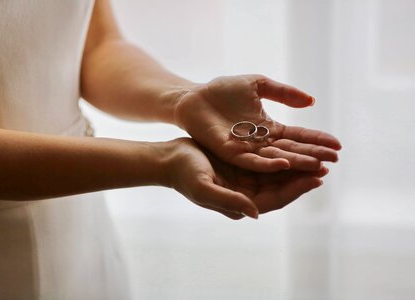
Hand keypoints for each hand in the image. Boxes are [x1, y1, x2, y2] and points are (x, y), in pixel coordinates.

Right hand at [166, 138, 327, 219]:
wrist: (168, 159)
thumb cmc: (183, 173)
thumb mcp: (203, 188)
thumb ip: (228, 202)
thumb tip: (255, 213)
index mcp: (240, 204)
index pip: (276, 199)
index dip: (297, 189)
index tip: (317, 177)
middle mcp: (246, 194)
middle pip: (282, 187)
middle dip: (303, 177)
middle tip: (326, 164)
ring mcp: (244, 180)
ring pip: (278, 175)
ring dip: (297, 166)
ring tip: (317, 155)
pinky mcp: (242, 166)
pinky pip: (268, 161)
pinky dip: (283, 155)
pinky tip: (294, 146)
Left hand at [174, 75, 340, 171]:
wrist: (195, 96)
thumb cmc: (223, 91)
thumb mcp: (258, 85)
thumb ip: (283, 93)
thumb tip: (311, 102)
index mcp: (268, 128)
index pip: (297, 137)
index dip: (316, 140)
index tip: (338, 145)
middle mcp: (261, 143)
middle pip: (291, 151)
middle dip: (313, 155)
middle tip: (334, 161)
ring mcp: (246, 150)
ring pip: (276, 159)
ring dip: (296, 163)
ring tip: (317, 167)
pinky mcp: (231, 152)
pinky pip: (251, 160)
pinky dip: (268, 163)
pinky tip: (285, 164)